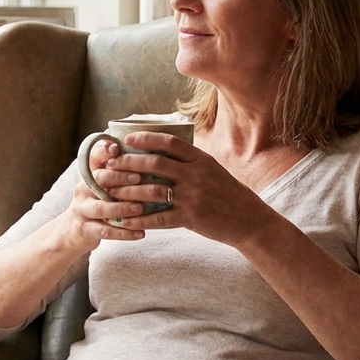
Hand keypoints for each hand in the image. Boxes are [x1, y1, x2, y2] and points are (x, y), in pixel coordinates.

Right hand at [56, 139, 146, 251]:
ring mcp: (82, 210)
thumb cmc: (96, 204)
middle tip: (140, 177)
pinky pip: (105, 231)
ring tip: (140, 208)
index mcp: (90, 176)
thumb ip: (118, 173)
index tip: (119, 149)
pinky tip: (141, 233)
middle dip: (120, 178)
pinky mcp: (85, 230)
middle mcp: (84, 190)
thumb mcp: (102, 186)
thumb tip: (148, 156)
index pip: (95, 159)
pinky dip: (123, 233)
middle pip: (99, 180)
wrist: (71, 232)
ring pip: (101, 207)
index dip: (105, 152)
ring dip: (122, 207)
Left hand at [101, 132, 269, 246]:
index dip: (147, 139)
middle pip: (155, 163)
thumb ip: (191, 162)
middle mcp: (196, 175)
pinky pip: (159, 218)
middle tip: (110, 164)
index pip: (170, 143)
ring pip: (152, 189)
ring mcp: (193, 196)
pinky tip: (125, 221)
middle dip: (128, 162)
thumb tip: (166, 152)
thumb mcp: (214, 170)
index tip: (128, 139)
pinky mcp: (191, 218)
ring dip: (127, 190)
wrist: (250, 220)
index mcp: (201, 160)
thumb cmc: (230, 194)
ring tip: (110, 191)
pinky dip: (139, 219)